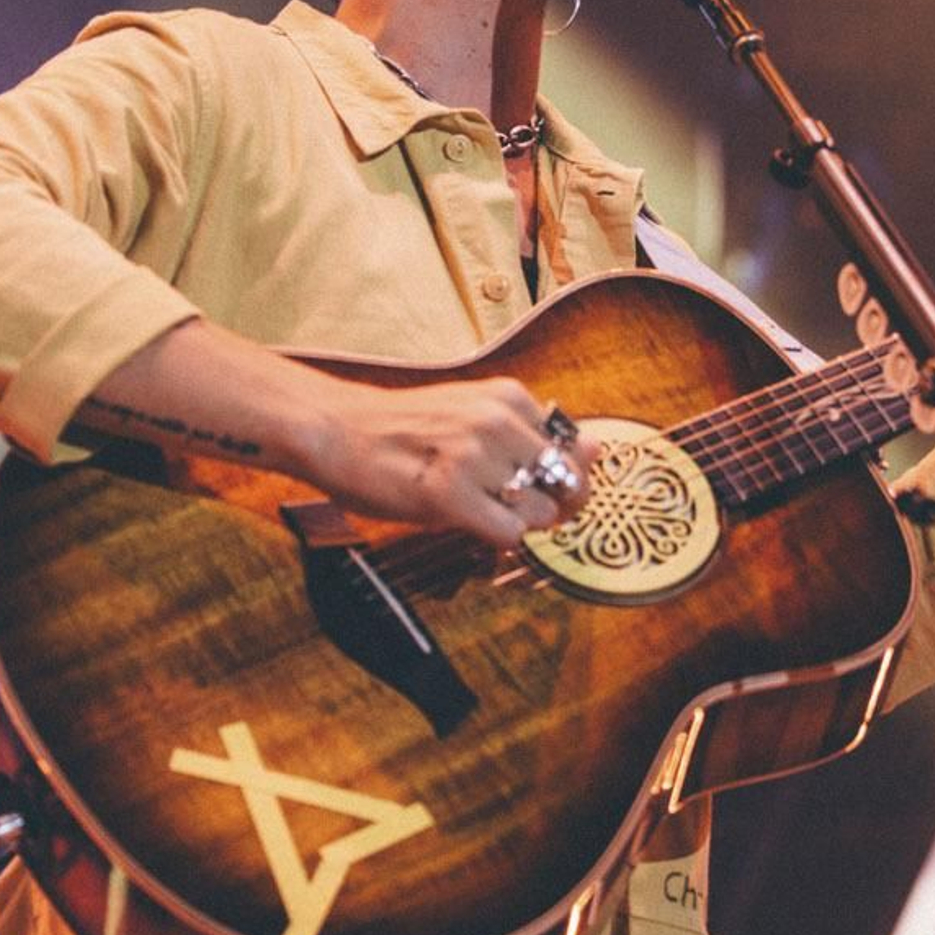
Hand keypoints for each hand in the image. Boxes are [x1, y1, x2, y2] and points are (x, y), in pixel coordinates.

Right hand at [306, 375, 600, 547]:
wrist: (336, 429)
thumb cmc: (405, 429)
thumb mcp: (474, 412)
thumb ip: (533, 432)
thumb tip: (597, 450)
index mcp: (509, 396)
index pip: (575, 451)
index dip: (560, 479)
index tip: (534, 486)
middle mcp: (498, 420)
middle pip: (567, 485)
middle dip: (548, 506)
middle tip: (506, 505)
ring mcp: (474, 456)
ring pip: (540, 513)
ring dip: (517, 522)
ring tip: (475, 507)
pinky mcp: (448, 494)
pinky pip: (509, 534)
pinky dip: (496, 538)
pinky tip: (464, 519)